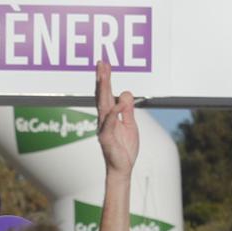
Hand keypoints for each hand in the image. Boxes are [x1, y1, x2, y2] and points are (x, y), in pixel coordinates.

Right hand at [94, 60, 140, 177]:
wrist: (122, 168)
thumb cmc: (124, 148)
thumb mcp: (130, 125)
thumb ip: (127, 110)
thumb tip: (126, 93)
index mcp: (110, 116)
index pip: (106, 94)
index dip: (105, 79)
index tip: (104, 64)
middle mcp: (104, 120)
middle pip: (102, 95)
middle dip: (102, 78)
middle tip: (101, 62)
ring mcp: (104, 128)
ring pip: (103, 105)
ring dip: (103, 89)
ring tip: (104, 75)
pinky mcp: (107, 138)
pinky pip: (110, 122)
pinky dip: (115, 112)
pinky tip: (119, 102)